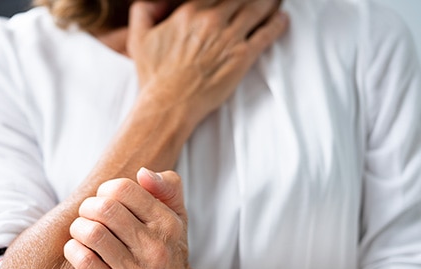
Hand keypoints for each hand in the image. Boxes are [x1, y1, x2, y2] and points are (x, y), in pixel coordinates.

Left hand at [64, 167, 200, 268]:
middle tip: (88, 215)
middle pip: (104, 209)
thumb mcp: (178, 217)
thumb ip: (168, 187)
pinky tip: (78, 250)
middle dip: (88, 207)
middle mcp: (155, 248)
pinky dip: (73, 250)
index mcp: (167, 224)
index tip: (105, 200)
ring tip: (81, 232)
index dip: (106, 190)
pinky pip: (84, 261)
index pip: (124, 190)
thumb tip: (142, 172)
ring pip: (92, 234)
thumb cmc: (169, 251)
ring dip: (78, 228)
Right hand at [128, 0, 287, 122]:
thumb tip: (156, 2)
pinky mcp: (243, 57)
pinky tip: (282, 18)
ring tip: (275, 0)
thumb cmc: (154, 76)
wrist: (169, 105)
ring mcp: (230, 38)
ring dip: (269, 2)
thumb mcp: (139, 38)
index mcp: (191, 12)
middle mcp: (213, 20)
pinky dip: (277, 23)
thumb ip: (143, 11)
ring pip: (258, 9)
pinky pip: (267, 33)